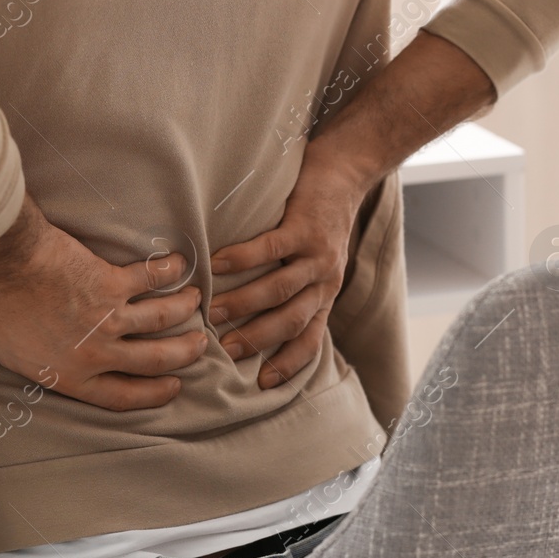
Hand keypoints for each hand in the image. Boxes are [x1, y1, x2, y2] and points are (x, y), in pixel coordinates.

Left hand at [0, 195, 208, 410]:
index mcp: (69, 375)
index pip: (122, 396)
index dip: (153, 394)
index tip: (173, 387)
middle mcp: (96, 352)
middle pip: (155, 360)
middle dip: (181, 355)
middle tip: (198, 345)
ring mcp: (108, 316)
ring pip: (162, 320)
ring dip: (182, 311)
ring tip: (195, 302)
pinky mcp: (112, 281)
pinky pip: (151, 278)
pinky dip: (169, 270)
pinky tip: (179, 264)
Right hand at [209, 143, 367, 389]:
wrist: (345, 172)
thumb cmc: (318, 217)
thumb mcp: (315, 260)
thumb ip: (293, 286)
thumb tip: (251, 314)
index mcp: (325, 293)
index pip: (310, 339)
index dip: (288, 364)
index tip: (261, 384)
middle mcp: (325, 280)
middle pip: (291, 320)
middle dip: (257, 339)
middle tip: (223, 351)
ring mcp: (317, 254)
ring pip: (281, 289)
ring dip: (246, 303)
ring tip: (213, 311)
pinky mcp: (305, 226)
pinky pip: (271, 248)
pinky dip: (243, 258)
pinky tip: (217, 264)